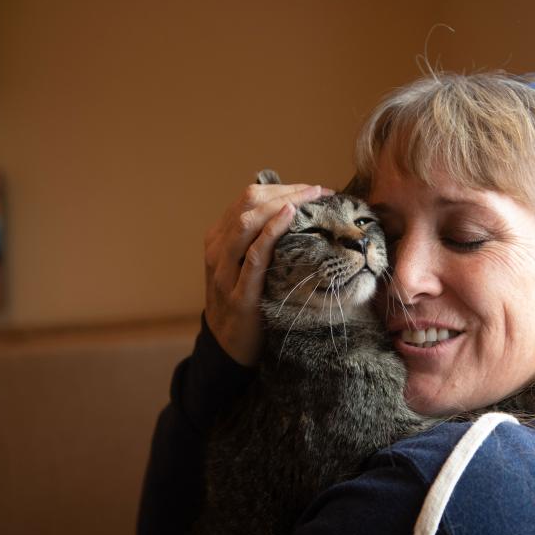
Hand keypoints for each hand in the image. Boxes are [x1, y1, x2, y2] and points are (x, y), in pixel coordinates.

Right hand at [204, 182, 327, 365]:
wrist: (228, 347)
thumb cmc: (245, 301)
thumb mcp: (245, 266)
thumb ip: (259, 241)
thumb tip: (292, 212)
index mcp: (218, 238)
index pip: (248, 199)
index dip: (281, 188)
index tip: (312, 189)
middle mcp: (217, 250)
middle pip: (248, 204)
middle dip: (286, 191)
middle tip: (318, 190)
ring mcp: (224, 271)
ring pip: (247, 224)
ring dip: (282, 204)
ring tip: (309, 197)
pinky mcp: (238, 294)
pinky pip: (253, 256)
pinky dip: (270, 232)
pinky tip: (289, 217)